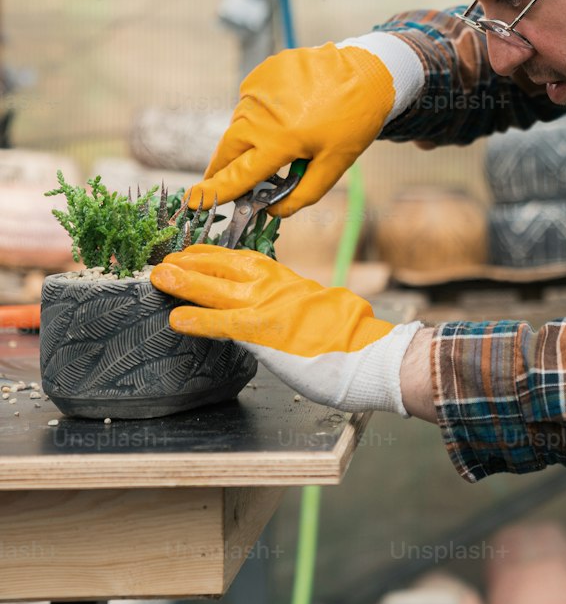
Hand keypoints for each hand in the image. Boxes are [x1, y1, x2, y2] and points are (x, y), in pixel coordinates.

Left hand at [149, 245, 422, 414]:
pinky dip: (198, 319)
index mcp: (287, 279)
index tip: (191, 252)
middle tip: (164, 260)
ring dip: (185, 281)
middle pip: (225, 266)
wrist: (369, 352)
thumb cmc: (348, 338)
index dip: (213, 256)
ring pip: (217, 287)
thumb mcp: (316, 308)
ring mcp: (269, 307)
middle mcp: (275, 285)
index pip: (243, 260)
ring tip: (158, 276)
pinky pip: (223, 323)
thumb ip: (289, 304)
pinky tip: (176, 318)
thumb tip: (270, 311)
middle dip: (192, 262)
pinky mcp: (265, 332)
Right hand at [184, 42, 395, 215]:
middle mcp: (260, 113)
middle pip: (228, 149)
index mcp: (278, 140)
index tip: (191, 201)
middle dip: (221, 168)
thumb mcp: (334, 164)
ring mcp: (258, 88)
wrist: (369, 70)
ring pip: (239, 124)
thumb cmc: (354, 120)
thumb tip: (273, 212)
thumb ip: (302, 194)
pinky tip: (286, 112)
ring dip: (247, 138)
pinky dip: (260, 113)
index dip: (214, 192)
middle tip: (219, 182)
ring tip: (278, 138)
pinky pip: (251, 101)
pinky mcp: (262, 71)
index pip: (238, 174)